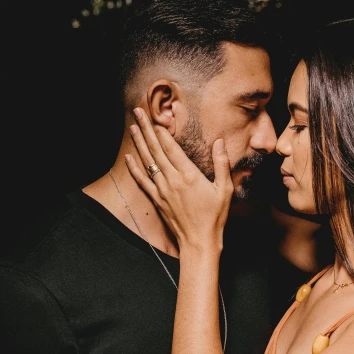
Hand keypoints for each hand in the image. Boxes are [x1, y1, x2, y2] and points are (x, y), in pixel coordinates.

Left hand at [125, 107, 233, 252]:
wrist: (199, 241)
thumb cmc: (215, 216)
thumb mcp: (225, 189)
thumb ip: (222, 163)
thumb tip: (219, 142)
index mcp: (189, 175)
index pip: (171, 147)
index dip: (161, 131)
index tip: (155, 116)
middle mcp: (172, 180)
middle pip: (156, 150)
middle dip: (146, 129)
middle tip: (138, 112)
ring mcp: (162, 190)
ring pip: (147, 162)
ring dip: (139, 143)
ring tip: (132, 127)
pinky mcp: (157, 200)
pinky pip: (142, 181)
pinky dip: (134, 168)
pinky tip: (128, 156)